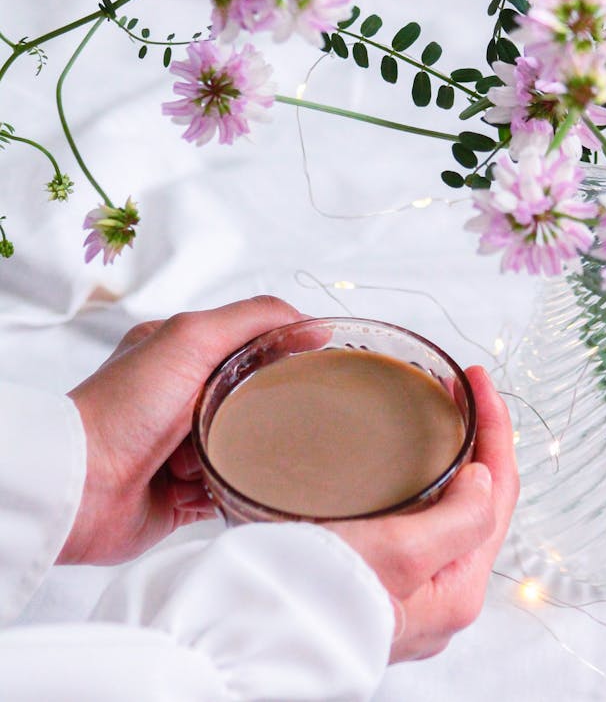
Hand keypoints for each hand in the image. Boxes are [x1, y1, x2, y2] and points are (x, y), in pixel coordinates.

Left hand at [59, 295, 302, 565]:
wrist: (80, 487)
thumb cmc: (124, 407)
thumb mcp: (190, 337)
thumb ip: (252, 319)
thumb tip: (311, 323)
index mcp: (178, 354)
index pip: (247, 345)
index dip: (280, 353)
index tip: (314, 363)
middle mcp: (180, 399)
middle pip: (252, 401)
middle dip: (264, 412)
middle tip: (270, 418)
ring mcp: (182, 449)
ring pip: (246, 450)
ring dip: (241, 457)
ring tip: (219, 458)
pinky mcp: (184, 496)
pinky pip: (230, 494)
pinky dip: (230, 493)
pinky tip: (218, 488)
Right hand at [329, 365, 517, 661]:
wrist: (250, 633)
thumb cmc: (318, 600)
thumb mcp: (401, 553)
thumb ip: (458, 519)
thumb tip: (484, 479)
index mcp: (457, 589)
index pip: (499, 493)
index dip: (495, 429)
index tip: (477, 381)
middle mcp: (437, 594)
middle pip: (477, 500)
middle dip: (476, 439)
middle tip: (460, 389)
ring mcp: (406, 589)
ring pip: (445, 509)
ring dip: (448, 458)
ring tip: (437, 412)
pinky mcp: (373, 578)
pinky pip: (412, 521)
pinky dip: (418, 481)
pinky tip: (398, 462)